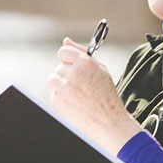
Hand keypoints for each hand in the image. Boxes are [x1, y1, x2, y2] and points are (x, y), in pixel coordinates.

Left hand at [48, 37, 144, 152]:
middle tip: (81, 87)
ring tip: (77, 95)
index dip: (67, 59)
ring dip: (61, 86)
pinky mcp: (58, 101)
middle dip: (67, 75)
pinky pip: (53, 94)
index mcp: (85, 63)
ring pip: (53, 80)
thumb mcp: (100, 70)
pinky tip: (74, 104)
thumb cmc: (106, 95)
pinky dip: (61, 98)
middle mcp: (73, 73)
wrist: (108, 122)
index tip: (71, 65)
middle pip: (59, 68)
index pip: (63, 52)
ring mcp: (64, 88)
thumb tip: (65, 40)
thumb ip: (81, 53)